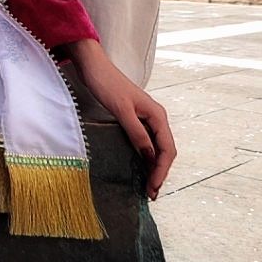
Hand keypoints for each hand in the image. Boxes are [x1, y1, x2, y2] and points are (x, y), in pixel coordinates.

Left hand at [62, 39, 175, 199]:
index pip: (167, 149)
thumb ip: (136, 132)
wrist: (94, 67)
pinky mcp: (136, 120)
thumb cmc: (107, 84)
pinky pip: (147, 142)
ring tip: (149, 186)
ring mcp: (146, 119)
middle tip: (151, 194)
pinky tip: (142, 167)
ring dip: (155, 167)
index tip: (153, 187)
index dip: (162, 170)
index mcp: (157, 115)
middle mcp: (156, 118)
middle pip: (165, 151)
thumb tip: (149, 156)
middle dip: (160, 173)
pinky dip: (147, 157)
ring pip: (157, 148)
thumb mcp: (121, 110)